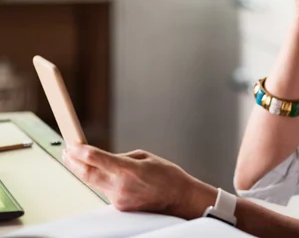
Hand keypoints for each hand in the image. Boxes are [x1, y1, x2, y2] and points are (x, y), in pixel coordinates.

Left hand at [63, 145, 214, 218]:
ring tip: (82, 161)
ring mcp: (119, 199)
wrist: (179, 198)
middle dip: (73, 163)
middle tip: (66, 153)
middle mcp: (120, 186)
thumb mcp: (145, 157)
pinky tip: (109, 176)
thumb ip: (122, 158)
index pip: (96, 159)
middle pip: (87, 175)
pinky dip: (104, 182)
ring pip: (95, 183)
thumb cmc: (168, 177)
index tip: (72, 145)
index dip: (80, 151)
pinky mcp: (120, 207)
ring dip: (88, 172)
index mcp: (128, 170)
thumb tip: (106, 159)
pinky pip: (106, 191)